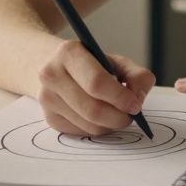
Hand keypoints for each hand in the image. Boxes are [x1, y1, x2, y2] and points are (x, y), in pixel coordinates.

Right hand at [36, 40, 155, 135]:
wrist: (55, 67)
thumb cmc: (91, 64)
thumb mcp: (115, 61)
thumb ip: (136, 75)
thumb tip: (139, 97)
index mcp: (69, 52)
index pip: (96, 82)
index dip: (120, 97)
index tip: (135, 105)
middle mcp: (52, 75)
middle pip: (92, 109)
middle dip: (118, 117)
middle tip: (131, 116)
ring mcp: (47, 98)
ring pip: (89, 125)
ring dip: (110, 125)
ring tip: (117, 114)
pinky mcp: (50, 118)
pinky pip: (82, 133)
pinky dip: (98, 129)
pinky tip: (101, 117)